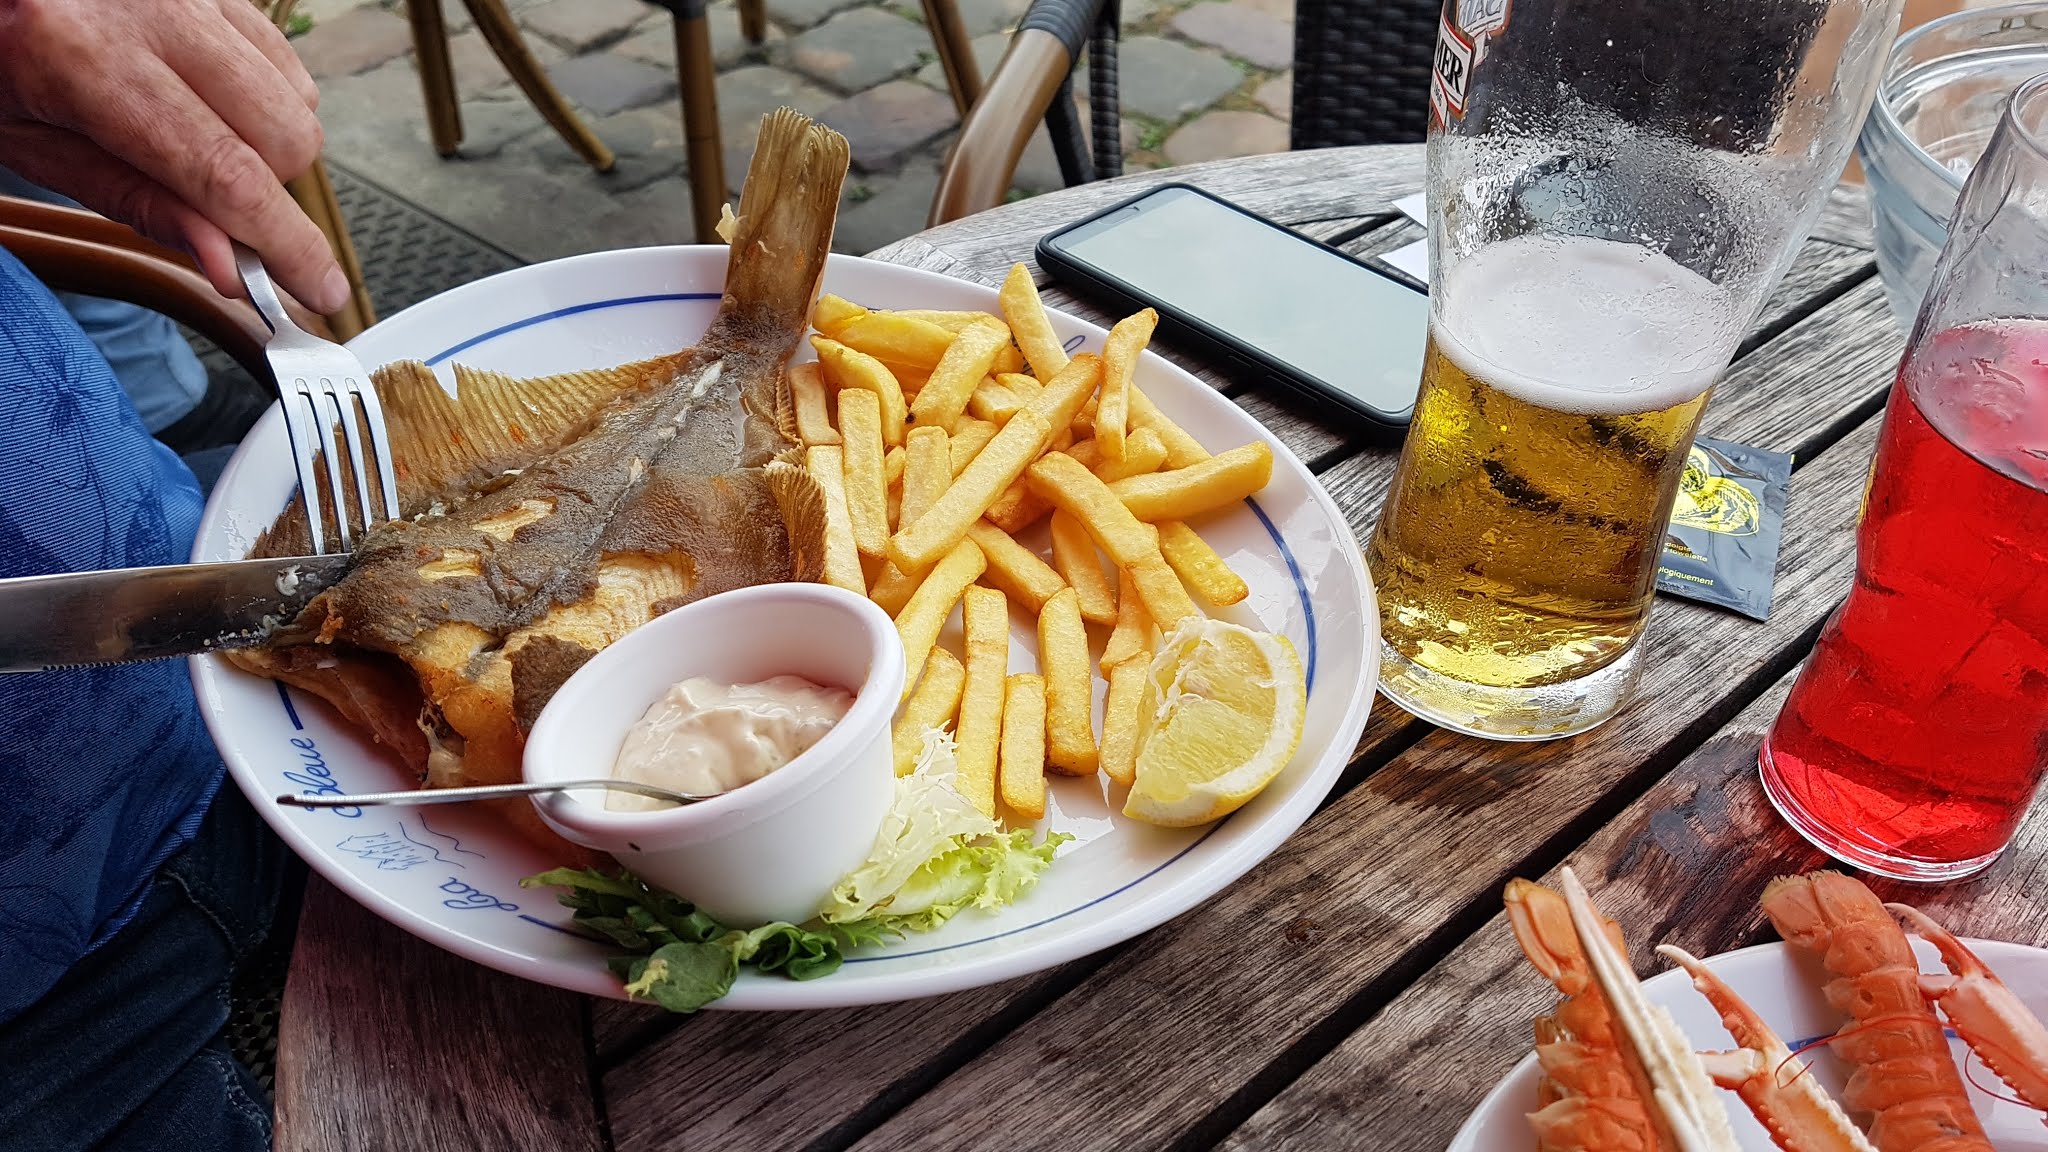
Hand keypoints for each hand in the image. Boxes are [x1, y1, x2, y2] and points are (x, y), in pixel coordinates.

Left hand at [0, 0, 347, 312]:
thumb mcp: (33, 145)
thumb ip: (135, 201)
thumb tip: (228, 265)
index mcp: (84, 57)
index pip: (226, 175)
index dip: (286, 245)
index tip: (319, 288)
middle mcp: (151, 10)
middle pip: (284, 139)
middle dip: (270, 194)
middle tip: (217, 208)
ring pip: (299, 102)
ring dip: (271, 147)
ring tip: (201, 141)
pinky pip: (285, 59)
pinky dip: (268, 99)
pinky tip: (214, 102)